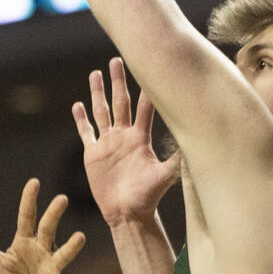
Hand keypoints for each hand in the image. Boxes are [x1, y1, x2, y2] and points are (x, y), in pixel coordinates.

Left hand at [0, 178, 84, 273]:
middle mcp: (42, 249)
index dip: (29, 200)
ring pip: (63, 254)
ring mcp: (52, 267)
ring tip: (80, 237)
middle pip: (48, 228)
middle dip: (54, 213)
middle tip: (62, 198)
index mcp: (25, 241)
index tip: (34, 181)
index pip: (27, 216)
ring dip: (71, 247)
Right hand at [73, 58, 179, 226]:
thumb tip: (195, 147)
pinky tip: (77, 105)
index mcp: (140, 138)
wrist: (127, 214)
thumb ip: (176, 162)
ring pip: (101, 111)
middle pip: (120, 102)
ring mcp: (108, 143)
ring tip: (95, 73)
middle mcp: (124, 136)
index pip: (144, 109)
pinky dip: (81, 119)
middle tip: (116, 60)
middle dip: (118, 81)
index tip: (149, 69)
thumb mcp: (164, 178)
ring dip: (97, 93)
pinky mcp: (93, 154)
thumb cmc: (148, 197)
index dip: (146, 90)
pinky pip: (86, 132)